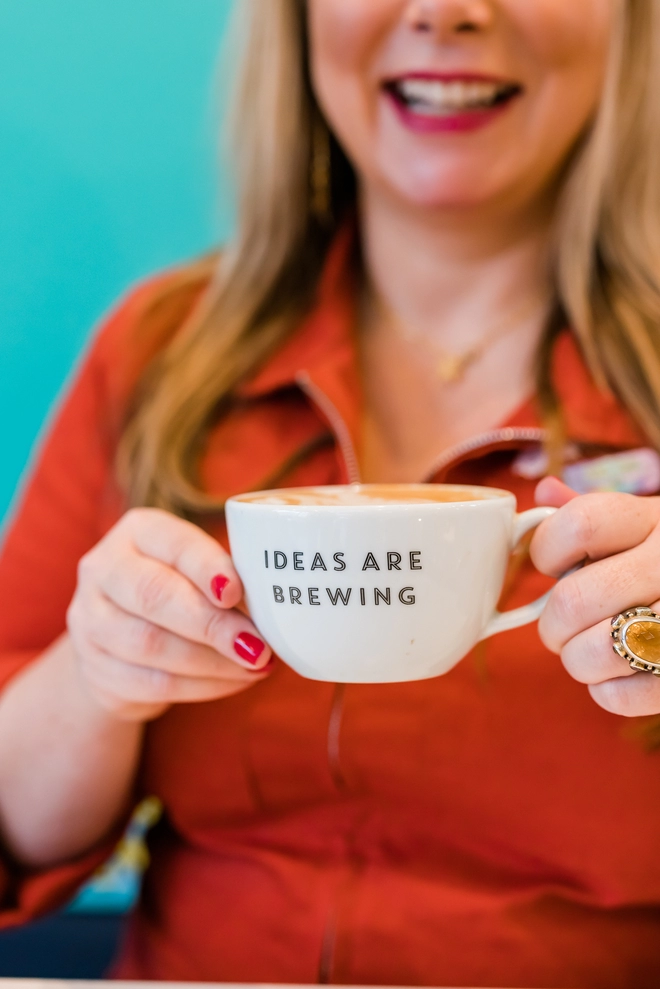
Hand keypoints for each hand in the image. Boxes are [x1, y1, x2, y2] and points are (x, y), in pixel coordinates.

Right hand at [67, 508, 271, 721]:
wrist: (119, 639)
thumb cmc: (178, 589)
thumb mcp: (196, 568)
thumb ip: (228, 577)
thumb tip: (276, 605)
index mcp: (137, 531)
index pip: (173, 544)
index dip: (206, 568)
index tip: (236, 592)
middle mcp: (103, 569)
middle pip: (154, 596)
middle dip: (212, 624)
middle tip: (258, 646)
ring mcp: (90, 621)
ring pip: (150, 645)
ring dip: (212, 662)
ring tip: (254, 666)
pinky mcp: (95, 668)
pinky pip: (151, 683)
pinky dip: (201, 686)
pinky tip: (233, 682)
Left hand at [530, 476, 659, 715]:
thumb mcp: (645, 524)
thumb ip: (594, 513)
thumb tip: (545, 490)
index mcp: (654, 521)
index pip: (579, 524)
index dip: (546, 550)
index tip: (550, 565)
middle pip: (575, 599)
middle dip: (552, 624)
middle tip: (559, 628)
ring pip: (598, 651)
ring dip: (576, 661)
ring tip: (585, 654)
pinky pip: (627, 696)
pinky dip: (608, 693)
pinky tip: (617, 677)